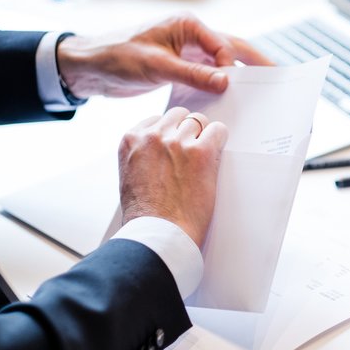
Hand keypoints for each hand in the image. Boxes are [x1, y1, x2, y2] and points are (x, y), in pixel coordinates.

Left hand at [56, 14, 271, 99]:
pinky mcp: (180, 68)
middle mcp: (191, 36)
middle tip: (279, 77)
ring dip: (239, 76)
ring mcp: (187, 52)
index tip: (241, 88)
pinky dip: (220, 87)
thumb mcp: (156, 65)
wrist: (91, 67)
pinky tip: (231, 101)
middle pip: (232, 48)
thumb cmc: (117, 56)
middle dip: (255, 62)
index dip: (234, 67)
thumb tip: (225, 81)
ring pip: (222, 63)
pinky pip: (208, 76)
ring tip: (262, 92)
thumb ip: (192, 73)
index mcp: (187, 26)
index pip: (223, 45)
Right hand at [118, 107, 227, 246]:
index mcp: (131, 139)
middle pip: (179, 116)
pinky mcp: (201, 152)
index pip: (158, 119)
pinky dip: (220, 141)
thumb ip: (142, 155)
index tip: (175, 148)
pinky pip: (219, 131)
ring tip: (202, 161)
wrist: (158, 234)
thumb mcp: (130, 176)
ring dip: (203, 137)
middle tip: (191, 155)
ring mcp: (178, 142)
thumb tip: (160, 150)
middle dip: (187, 131)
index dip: (170, 133)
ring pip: (199, 121)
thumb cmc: (145, 216)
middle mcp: (153, 136)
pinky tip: (216, 157)